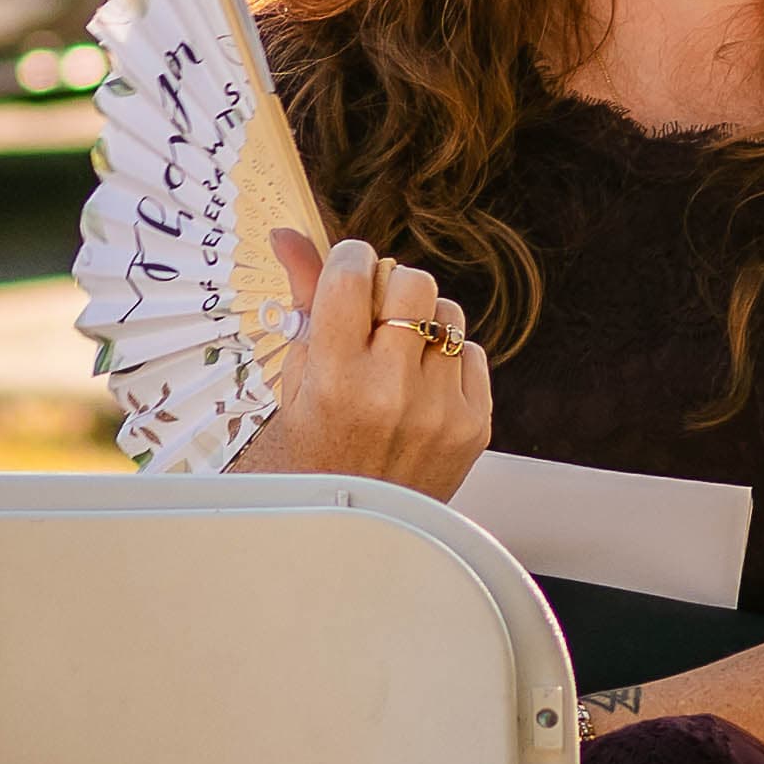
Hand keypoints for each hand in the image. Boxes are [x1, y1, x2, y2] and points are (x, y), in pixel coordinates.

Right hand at [231, 233, 489, 497]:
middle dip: (390, 287)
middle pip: (411, 281)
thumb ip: (304, 300)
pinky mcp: (476, 426)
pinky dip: (448, 361)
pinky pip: (472, 352)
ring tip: (399, 355)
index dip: (349, 260)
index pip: (352, 274)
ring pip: (447, 313)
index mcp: (335, 378)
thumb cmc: (317, 447)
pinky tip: (422, 389)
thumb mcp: (298, 377)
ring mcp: (441, 410)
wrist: (359, 531)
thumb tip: (288, 232)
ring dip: (422, 322)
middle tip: (372, 315)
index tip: (345, 274)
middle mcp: (391, 391)